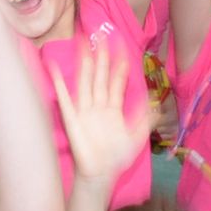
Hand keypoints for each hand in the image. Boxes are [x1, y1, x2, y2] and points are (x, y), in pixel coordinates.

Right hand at [48, 38, 147, 188]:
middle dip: (102, 56)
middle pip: (100, 75)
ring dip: (84, 62)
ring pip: (85, 80)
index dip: (120, 64)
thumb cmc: (116, 158)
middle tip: (102, 35)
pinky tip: (54, 67)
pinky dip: (58, 82)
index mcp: (113, 107)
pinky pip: (64, 97)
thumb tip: (155, 103)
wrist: (100, 174)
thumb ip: (144, 119)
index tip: (123, 46)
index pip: (116, 80)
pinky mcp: (72, 117)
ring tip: (83, 42)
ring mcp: (84, 109)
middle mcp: (98, 104)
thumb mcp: (136, 137)